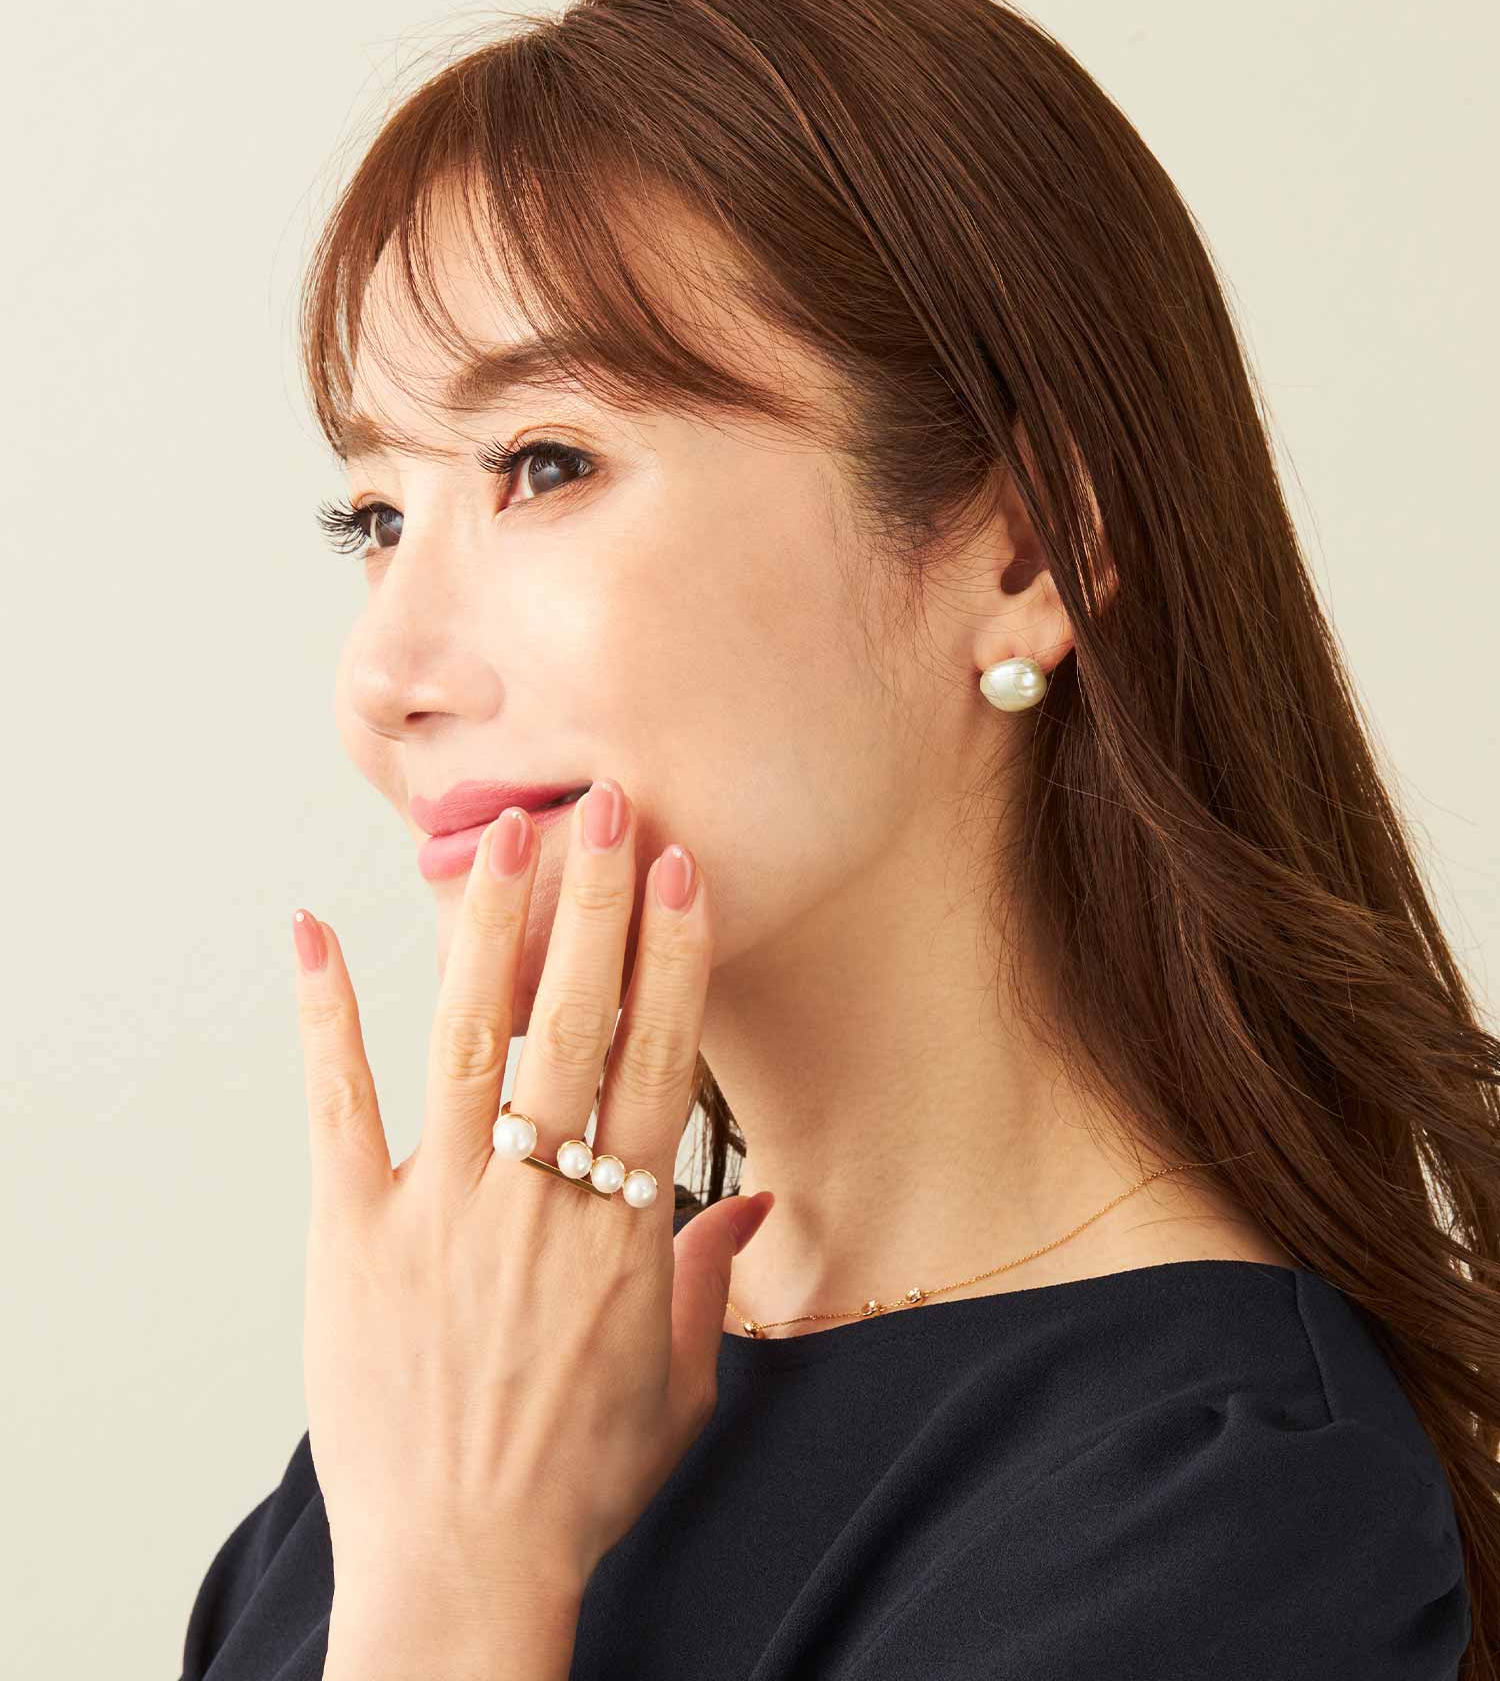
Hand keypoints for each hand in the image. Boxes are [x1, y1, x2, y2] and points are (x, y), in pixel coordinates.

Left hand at [290, 777, 774, 1606]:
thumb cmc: (576, 1480)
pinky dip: (325, 1017)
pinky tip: (312, 932)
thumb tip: (759, 1203)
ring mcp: (438, 1207)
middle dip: (596, 906)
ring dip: (487, 931)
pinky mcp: (350, 1233)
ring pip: (469, 1040)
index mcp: (623, 1229)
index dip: (673, 956)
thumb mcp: (678, 1385)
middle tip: (609, 809)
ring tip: (505, 839)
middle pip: (573, 1024)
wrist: (462, 1567)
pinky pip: (337, 1107)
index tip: (684, 873)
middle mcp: (536, 1198)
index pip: (658, 1058)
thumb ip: (714, 1278)